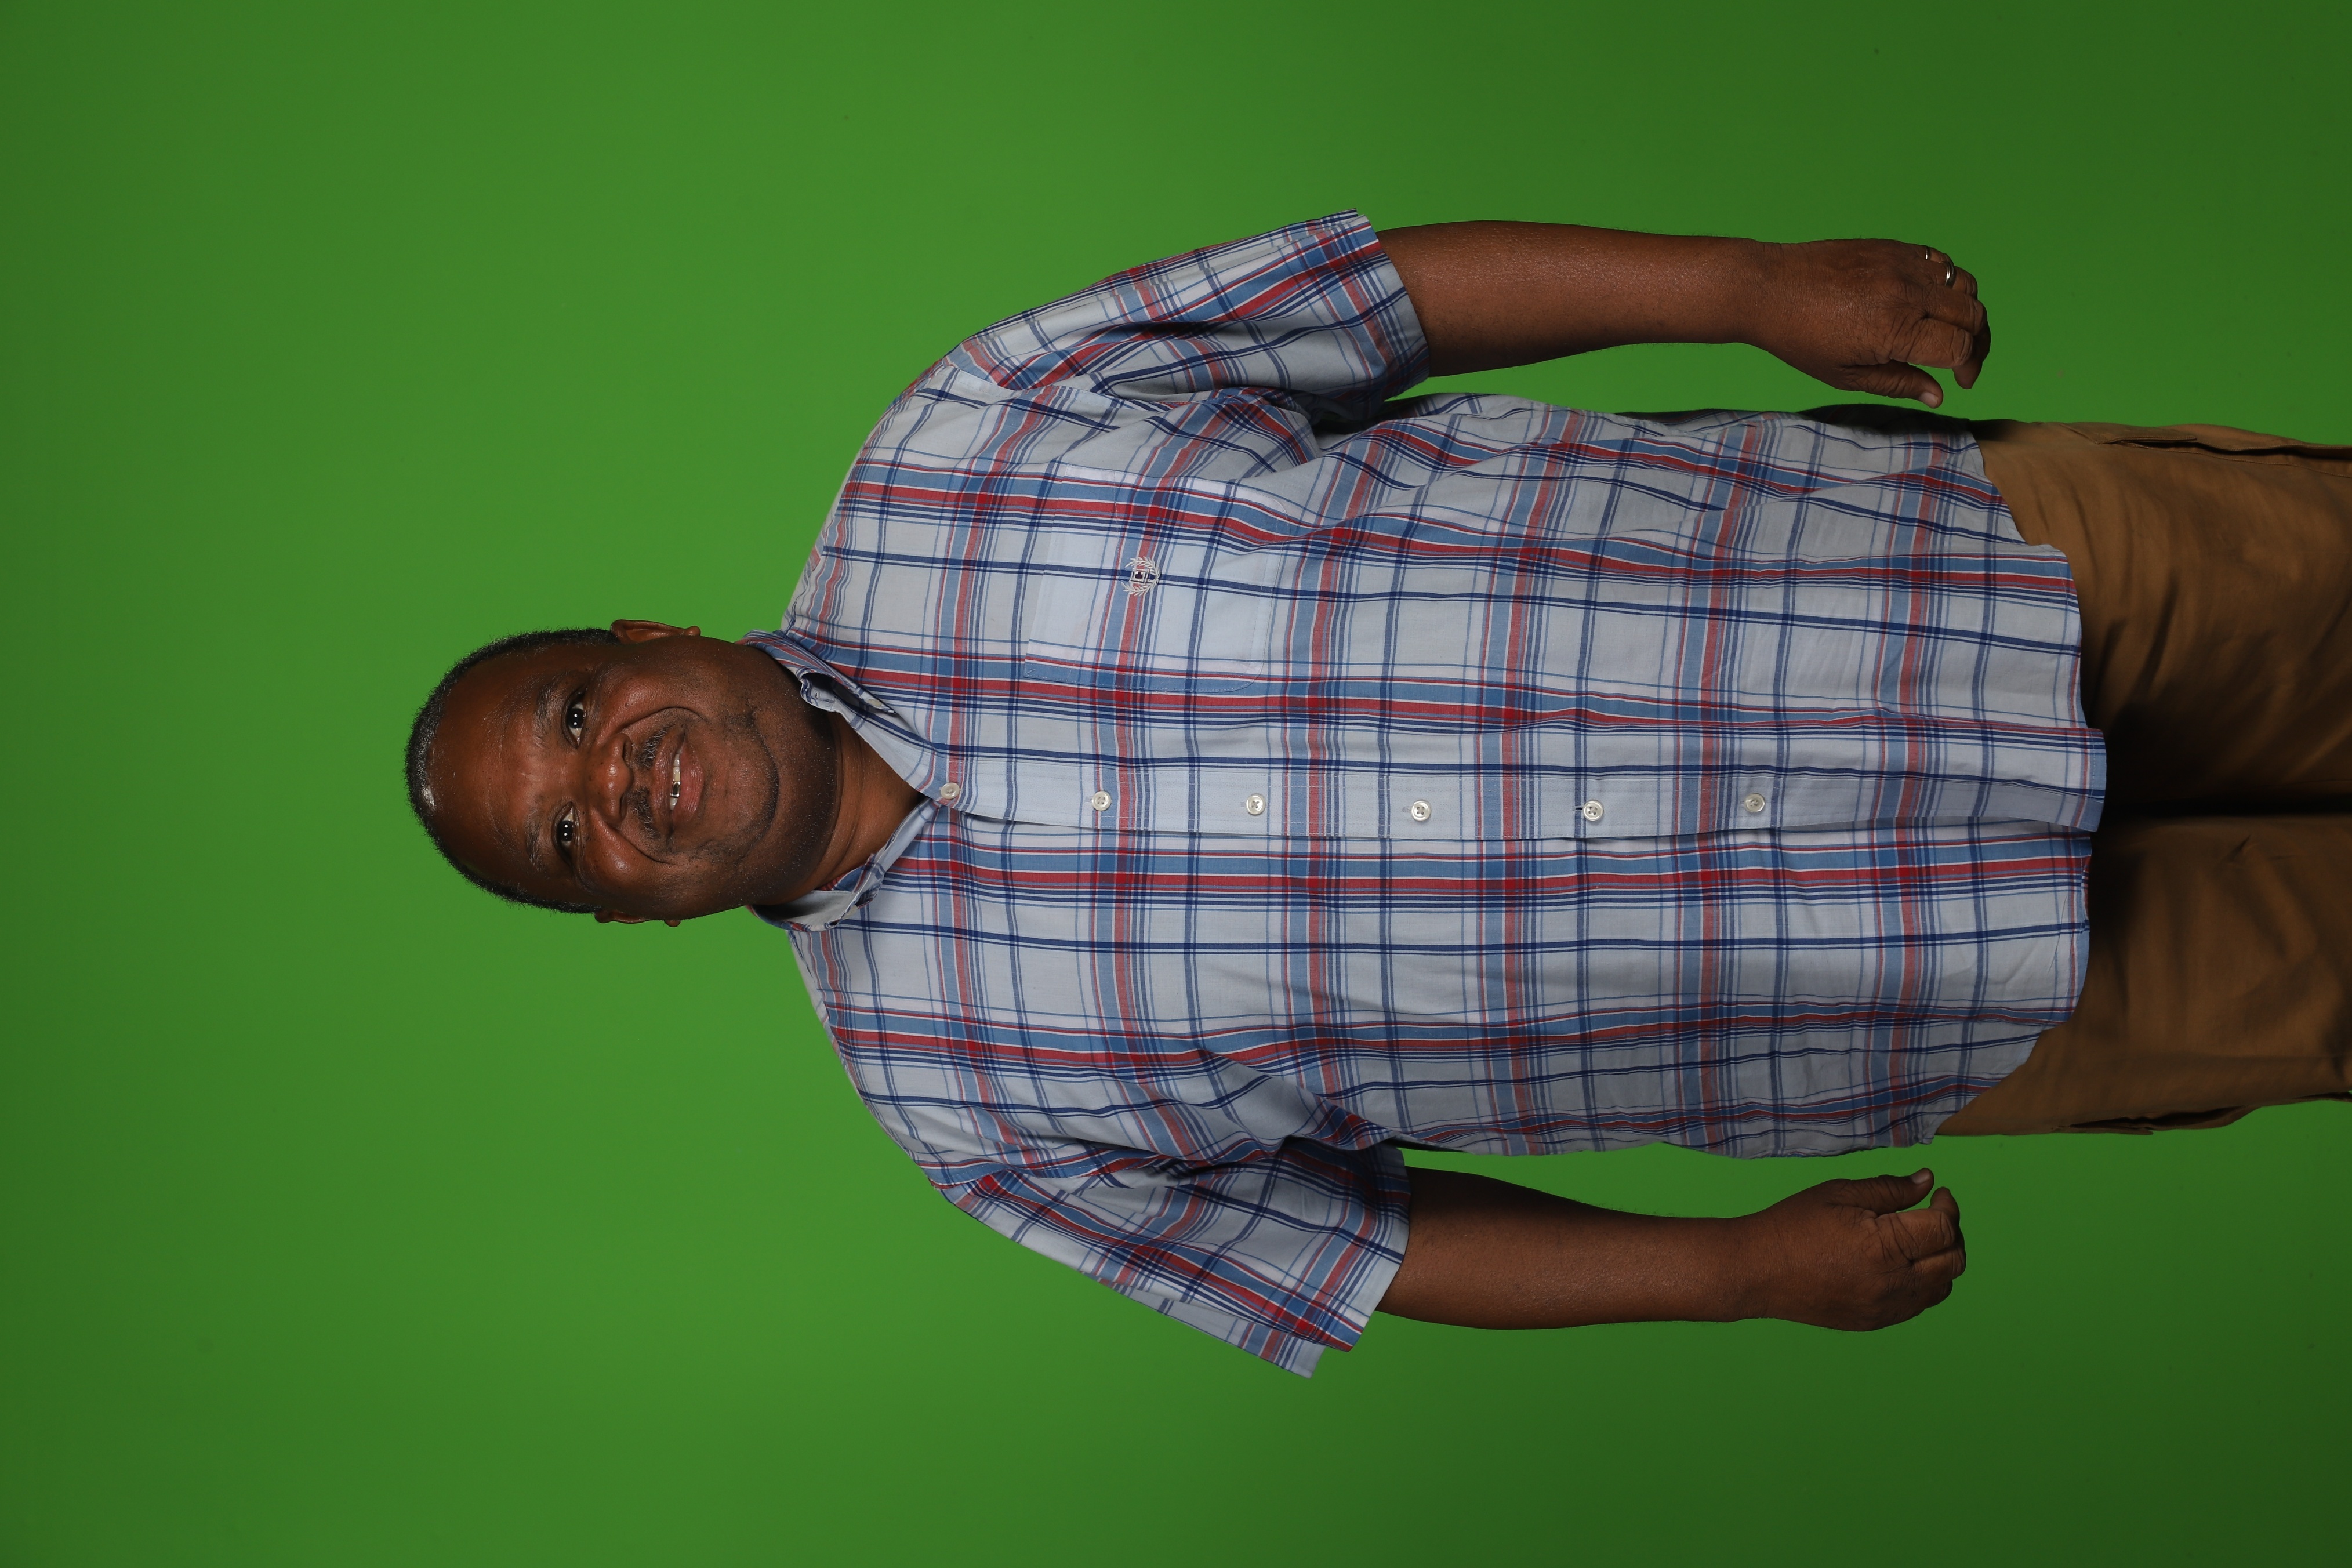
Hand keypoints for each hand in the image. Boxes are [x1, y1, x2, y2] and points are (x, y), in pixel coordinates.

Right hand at [1737, 1170, 1966, 1329]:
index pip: (1944, 1228)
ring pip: (1942, 1287)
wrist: (1757, 1270)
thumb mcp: (1840, 1193)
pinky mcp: (1875, 1321)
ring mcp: (1885, 1307)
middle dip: (1952, 1234)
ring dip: (1942, 1261)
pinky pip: (1919, 1305)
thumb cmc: (1794, 1224)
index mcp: (1884, 1245)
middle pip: (1953, 1261)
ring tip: (1920, 1241)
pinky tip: (1902, 1264)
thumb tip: (1927, 1181)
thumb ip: (1889, 1189)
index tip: (1939, 1195)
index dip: (1949, 1207)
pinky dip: (1924, 1282)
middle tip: (1934, 1216)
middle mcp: (1893, 1282)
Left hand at [1746, 241, 1990, 407]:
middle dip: (1978, 342)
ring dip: (1967, 310)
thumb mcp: (1846, 376)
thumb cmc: (1799, 338)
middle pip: (1973, 314)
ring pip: (1965, 283)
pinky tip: (1930, 303)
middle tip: (1965, 360)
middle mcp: (1907, 292)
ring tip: (1950, 331)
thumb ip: (1898, 383)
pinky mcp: (1894, 247)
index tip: (1962, 381)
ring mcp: (1903, 264)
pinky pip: (1941, 262)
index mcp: (1896, 329)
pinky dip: (1948, 283)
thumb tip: (1937, 395)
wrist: (1768, 288)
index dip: (1970, 368)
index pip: (1961, 346)